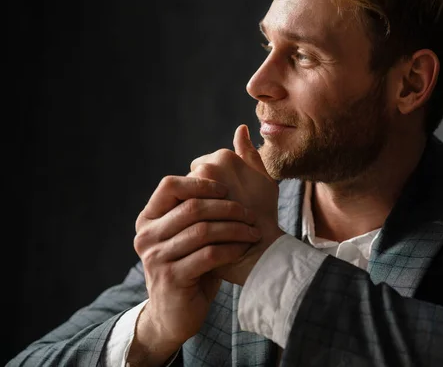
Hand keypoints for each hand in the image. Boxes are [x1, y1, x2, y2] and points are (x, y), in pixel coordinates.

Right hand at [132, 175, 260, 350]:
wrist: (175, 315)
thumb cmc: (189, 267)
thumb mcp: (188, 236)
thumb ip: (196, 209)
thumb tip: (219, 170)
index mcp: (147, 219)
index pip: (169, 186)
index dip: (200, 182)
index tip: (226, 189)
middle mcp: (146, 236)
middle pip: (192, 208)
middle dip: (227, 208)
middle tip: (250, 214)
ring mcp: (155, 258)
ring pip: (203, 231)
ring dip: (235, 228)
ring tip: (253, 231)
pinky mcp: (171, 278)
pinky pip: (209, 255)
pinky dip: (231, 248)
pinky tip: (244, 248)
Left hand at [189, 124, 283, 285]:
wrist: (260, 249)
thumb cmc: (264, 214)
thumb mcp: (263, 179)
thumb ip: (249, 154)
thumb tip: (241, 128)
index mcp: (224, 156)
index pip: (205, 167)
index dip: (213, 189)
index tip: (225, 203)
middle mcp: (206, 166)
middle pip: (192, 180)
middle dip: (200, 197)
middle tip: (216, 215)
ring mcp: (194, 187)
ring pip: (184, 195)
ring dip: (191, 208)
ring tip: (209, 225)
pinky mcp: (184, 209)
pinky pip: (176, 211)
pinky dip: (184, 221)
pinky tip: (199, 232)